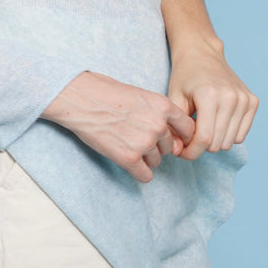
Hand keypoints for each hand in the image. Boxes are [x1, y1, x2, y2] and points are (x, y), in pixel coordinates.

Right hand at [40, 70, 195, 182]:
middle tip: (135, 136)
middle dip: (157, 145)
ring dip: (145, 157)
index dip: (179, 134)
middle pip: (170, 147)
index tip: (170, 137)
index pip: (188, 128)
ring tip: (126, 143)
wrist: (79, 98)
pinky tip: (126, 160)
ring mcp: (144, 143)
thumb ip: (159, 113)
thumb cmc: (105, 92)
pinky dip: (138, 171)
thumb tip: (172, 137)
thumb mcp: (140, 94)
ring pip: (157, 162)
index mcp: (163, 106)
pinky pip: (145, 175)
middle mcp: (158, 125)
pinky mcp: (129, 158)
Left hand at [166, 36, 257, 159]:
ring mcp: (244, 99)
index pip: (205, 139)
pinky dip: (228, 134)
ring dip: (215, 141)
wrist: (202, 53)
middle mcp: (231, 97)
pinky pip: (241, 134)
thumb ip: (175, 126)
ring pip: (230, 142)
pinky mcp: (253, 101)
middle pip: (218, 143)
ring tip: (202, 126)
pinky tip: (216, 121)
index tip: (182, 152)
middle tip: (190, 137)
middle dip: (201, 146)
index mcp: (209, 95)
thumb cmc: (184, 76)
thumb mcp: (173, 98)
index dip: (191, 152)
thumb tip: (178, 150)